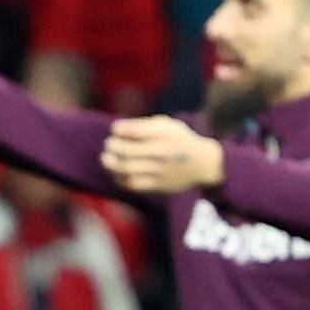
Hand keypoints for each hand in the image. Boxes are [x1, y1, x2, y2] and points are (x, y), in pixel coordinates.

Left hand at [101, 116, 226, 194]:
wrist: (203, 163)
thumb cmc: (179, 139)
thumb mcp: (167, 124)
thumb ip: (143, 125)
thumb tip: (117, 130)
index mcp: (163, 133)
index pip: (133, 130)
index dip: (118, 129)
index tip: (115, 129)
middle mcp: (161, 152)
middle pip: (126, 151)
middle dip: (112, 146)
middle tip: (108, 145)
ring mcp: (159, 170)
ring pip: (127, 169)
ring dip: (111, 164)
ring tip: (106, 159)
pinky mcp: (158, 185)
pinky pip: (133, 184)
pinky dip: (120, 178)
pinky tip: (116, 173)